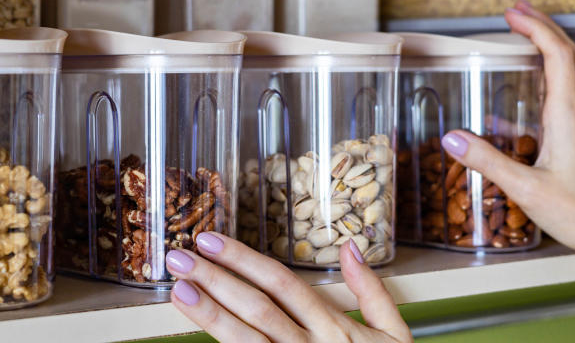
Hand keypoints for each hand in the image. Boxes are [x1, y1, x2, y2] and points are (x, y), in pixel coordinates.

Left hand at [166, 232, 412, 342]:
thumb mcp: (394, 336)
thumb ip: (373, 292)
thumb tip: (350, 246)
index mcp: (335, 330)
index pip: (283, 285)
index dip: (245, 260)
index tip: (211, 241)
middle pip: (258, 308)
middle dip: (216, 279)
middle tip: (180, 257)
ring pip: (248, 340)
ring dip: (211, 314)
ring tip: (180, 289)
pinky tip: (197, 336)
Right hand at [439, 1, 574, 342]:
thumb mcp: (526, 189)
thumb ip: (487, 162)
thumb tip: (451, 138)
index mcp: (568, 116)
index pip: (556, 55)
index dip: (535, 28)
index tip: (511, 14)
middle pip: (568, 53)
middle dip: (542, 26)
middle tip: (516, 11)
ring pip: (571, 70)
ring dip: (549, 46)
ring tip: (524, 34)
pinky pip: (566, 93)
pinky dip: (547, 76)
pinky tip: (524, 93)